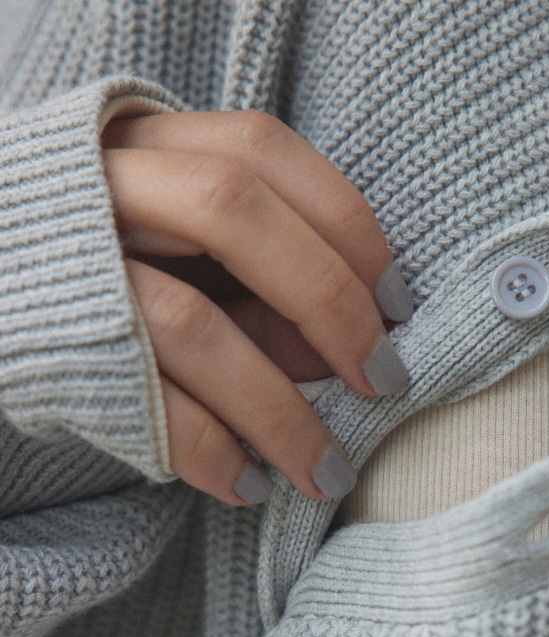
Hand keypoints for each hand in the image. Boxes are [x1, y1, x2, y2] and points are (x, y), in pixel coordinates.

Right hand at [101, 109, 413, 504]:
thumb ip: (258, 284)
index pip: (261, 154)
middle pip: (233, 213)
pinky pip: (141, 400)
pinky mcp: (55, 346)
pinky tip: (250, 485)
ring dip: (278, 410)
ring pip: (189, 322)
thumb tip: (343, 350)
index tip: (398, 304)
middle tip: (384, 382)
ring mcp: (73, 266)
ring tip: (325, 472)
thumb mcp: (181, 257)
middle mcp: (102, 187)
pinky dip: (209, 451)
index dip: (344, 224)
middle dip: (327, 301)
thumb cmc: (103, 271)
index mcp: (146, 145)